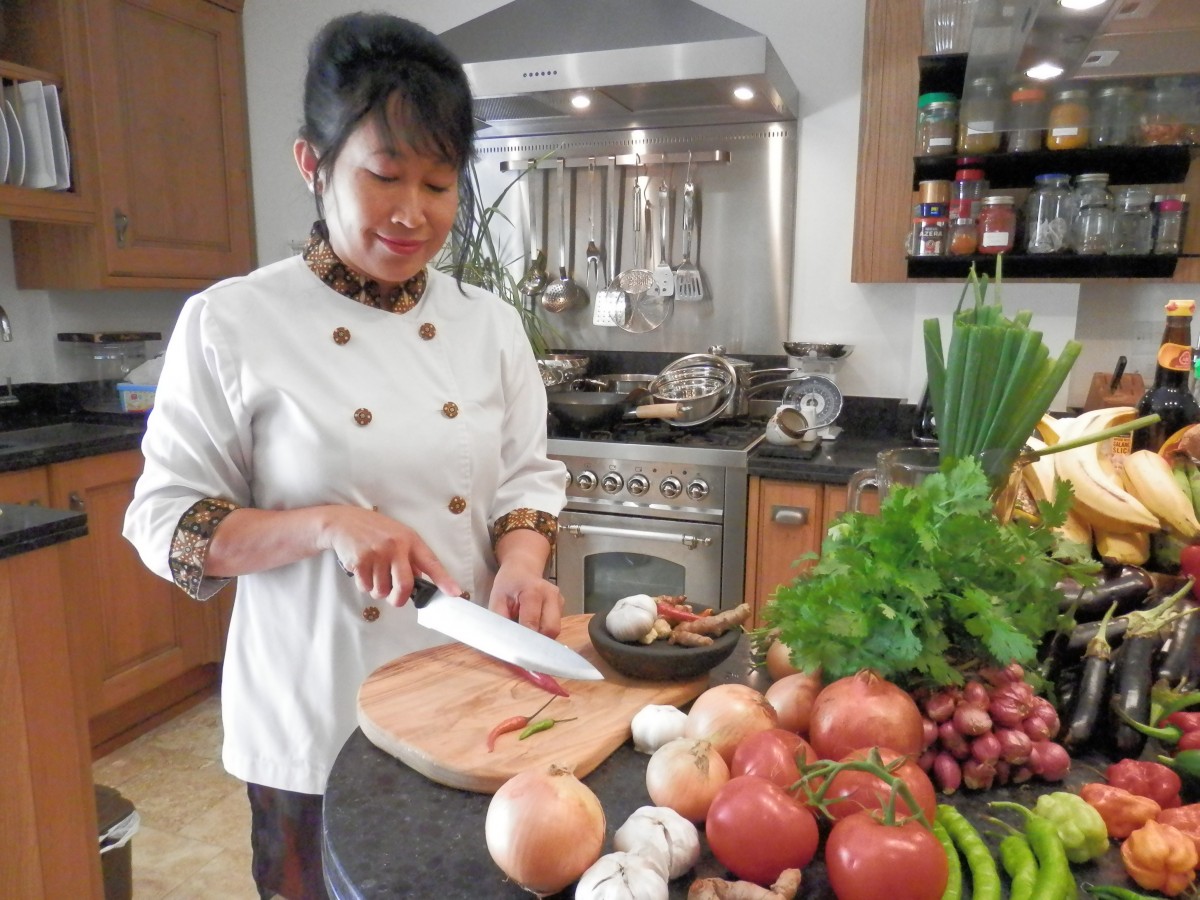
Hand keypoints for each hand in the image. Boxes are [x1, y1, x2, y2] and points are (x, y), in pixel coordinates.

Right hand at [324, 506, 459, 605]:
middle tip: (396, 599)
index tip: (455, 593)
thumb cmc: (375, 531)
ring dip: (378, 590)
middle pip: (405, 586)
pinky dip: (365, 585)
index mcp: (411, 540)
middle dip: (399, 599)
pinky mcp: (360, 561)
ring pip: (383, 590)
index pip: (432, 563)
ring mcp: (378, 553)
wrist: (344, 522)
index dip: (444, 580)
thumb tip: (418, 583)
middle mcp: (396, 546)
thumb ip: (410, 558)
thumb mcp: (398, 536)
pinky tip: (363, 570)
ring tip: (374, 573)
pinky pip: (366, 587)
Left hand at [489, 564, 562, 638]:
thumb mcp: (497, 599)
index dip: (524, 639)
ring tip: (527, 630)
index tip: (514, 648)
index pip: (532, 623)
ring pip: (554, 630)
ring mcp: (559, 600)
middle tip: (522, 642)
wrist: (523, 568)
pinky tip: (533, 625)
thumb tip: (502, 641)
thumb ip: (500, 619)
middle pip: (551, 629)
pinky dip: (544, 631)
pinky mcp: (562, 606)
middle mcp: (551, 595)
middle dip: (537, 641)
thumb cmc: (508, 583)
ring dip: (541, 636)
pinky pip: (555, 626)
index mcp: (533, 591)